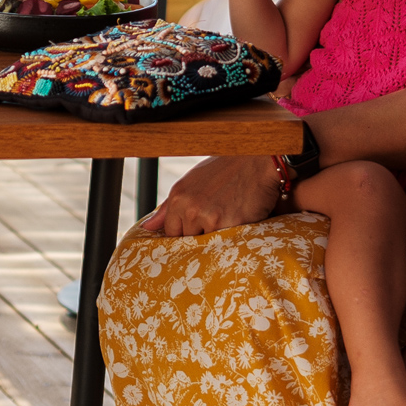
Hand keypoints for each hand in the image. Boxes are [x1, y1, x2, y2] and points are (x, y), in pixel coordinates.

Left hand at [136, 154, 281, 236]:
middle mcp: (188, 206)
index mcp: (178, 196)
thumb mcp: (194, 182)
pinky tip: (239, 222)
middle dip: (200, 236)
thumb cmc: (228, 169)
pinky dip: (231, 238)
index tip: (198, 230)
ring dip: (216, 238)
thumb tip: (146, 227)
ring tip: (229, 219)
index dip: (185, 233)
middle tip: (217, 223)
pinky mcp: (228, 224)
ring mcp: (207, 216)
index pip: (171, 232)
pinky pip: (224, 243)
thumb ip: (169, 207)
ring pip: (205, 244)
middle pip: (187, 241)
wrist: (260, 160)